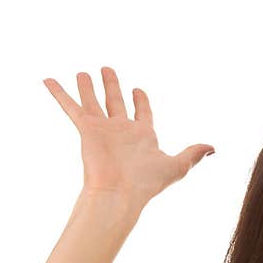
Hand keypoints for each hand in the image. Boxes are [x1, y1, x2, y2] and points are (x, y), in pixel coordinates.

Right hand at [43, 67, 214, 206]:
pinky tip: (48, 79)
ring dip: (88, 86)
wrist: (122, 193)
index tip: (139, 90)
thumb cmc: (148, 183)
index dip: (141, 101)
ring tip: (83, 72)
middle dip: (112, 86)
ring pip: (93, 101)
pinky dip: (59, 93)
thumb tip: (213, 148)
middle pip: (115, 101)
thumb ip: (193, 154)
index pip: (142, 113)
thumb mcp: (177, 166)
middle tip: (107, 69)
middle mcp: (122, 130)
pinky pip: (71, 106)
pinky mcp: (87, 130)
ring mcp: (103, 129)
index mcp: (143, 136)